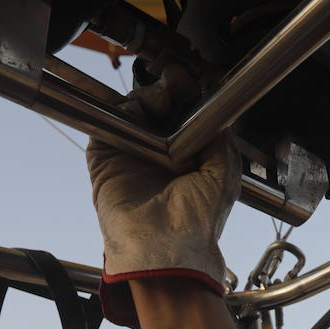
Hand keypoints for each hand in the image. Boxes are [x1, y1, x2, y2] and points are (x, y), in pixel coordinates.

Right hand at [86, 72, 240, 328]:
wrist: (168, 248)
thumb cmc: (198, 221)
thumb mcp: (223, 173)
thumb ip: (220, 138)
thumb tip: (216, 109)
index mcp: (186, 162)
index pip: (182, 119)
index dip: (188, 98)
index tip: (194, 84)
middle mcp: (157, 158)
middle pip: (157, 110)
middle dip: (169, 90)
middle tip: (178, 81)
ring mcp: (130, 158)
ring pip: (134, 112)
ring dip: (149, 96)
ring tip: (165, 97)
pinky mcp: (106, 161)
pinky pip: (111, 123)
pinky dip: (127, 107)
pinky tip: (146, 106)